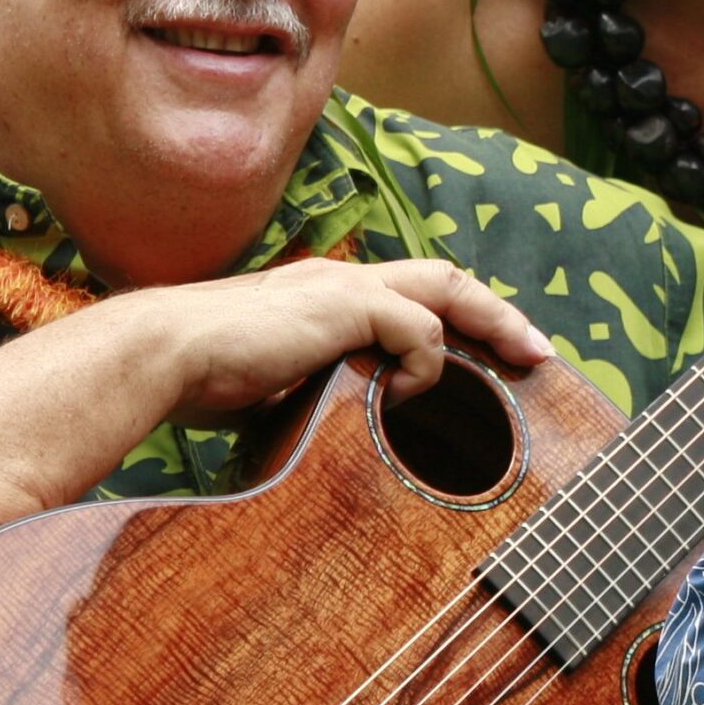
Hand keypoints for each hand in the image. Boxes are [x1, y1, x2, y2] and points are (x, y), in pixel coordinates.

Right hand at [133, 256, 555, 425]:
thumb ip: (317, 388)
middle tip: (542, 353)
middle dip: (500, 314)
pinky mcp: (345, 306)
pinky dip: (425, 366)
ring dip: (490, 328)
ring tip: (522, 363)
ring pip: (445, 292)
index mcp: (331, 297)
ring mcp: (346, 289)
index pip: (415, 295)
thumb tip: (336, 426)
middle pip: (446, 279)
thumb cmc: (204, 377)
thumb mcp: (279, 385)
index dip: (464, 320)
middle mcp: (345, 281)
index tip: (502, 356)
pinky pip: (419, 331)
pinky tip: (402, 396)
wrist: (161, 355)